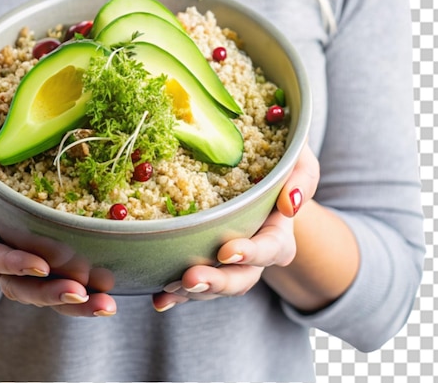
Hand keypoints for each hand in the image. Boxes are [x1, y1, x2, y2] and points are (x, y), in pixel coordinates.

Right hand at [0, 150, 117, 316]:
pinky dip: (89, 293)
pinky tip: (111, 294)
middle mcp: (5, 260)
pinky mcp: (52, 264)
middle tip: (80, 293)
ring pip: (49, 294)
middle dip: (51, 295)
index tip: (41, 266)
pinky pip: (67, 283)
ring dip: (78, 304)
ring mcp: (29, 265)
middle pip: (24, 289)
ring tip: (106, 306)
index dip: (14, 264)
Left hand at [152, 143, 319, 310]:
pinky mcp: (203, 262)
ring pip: (214, 286)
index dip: (250, 253)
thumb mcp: (297, 161)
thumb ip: (302, 177)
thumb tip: (290, 204)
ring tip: (170, 288)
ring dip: (192, 291)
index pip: (269, 249)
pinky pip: (190, 283)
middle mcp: (253, 256)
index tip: (226, 251)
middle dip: (216, 282)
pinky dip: (175, 294)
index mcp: (277, 235)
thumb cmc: (279, 165)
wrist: (256, 175)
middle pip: (240, 279)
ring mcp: (227, 264)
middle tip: (191, 278)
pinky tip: (159, 299)